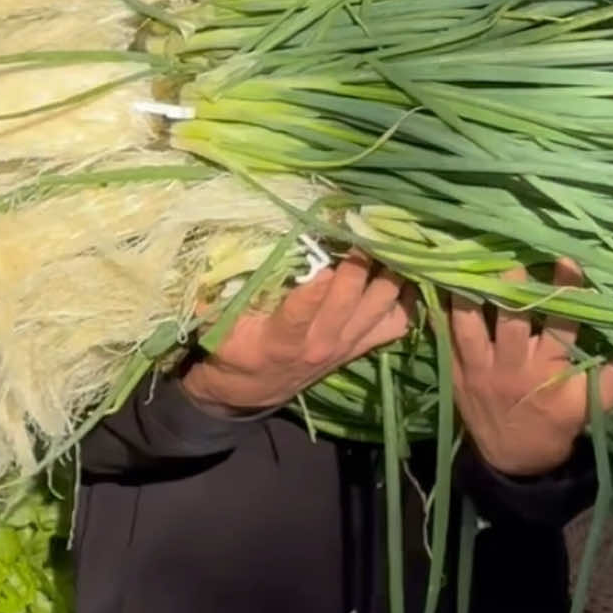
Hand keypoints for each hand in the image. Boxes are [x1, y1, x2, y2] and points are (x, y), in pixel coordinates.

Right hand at [183, 250, 411, 412]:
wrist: (253, 391)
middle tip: (359, 221)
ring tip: (385, 233)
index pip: (299, 316)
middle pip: (349, 300)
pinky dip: (404, 295)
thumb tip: (208, 253)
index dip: (313, 292)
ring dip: (386, 270)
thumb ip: (214, 297)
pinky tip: (401, 267)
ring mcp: (346, 344)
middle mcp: (320, 343)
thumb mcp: (216, 328)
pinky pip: (397, 320)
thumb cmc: (233, 350)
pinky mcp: (362, 344)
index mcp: (279, 341)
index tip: (321, 263)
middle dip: (357, 260)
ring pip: (380, 303)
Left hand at [449, 260, 612, 476]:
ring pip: (470, 322)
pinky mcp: (455, 370)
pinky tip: (440, 278)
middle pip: (511, 318)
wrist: (512, 463)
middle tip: (513, 251)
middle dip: (513, 284)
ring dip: (471, 290)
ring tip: (471, 256)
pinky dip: (442, 307)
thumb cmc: (553, 427)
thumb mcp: (588, 409)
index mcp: (547, 372)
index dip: (565, 291)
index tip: (568, 259)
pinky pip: (444, 334)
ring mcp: (479, 368)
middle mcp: (512, 367)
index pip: (561, 324)